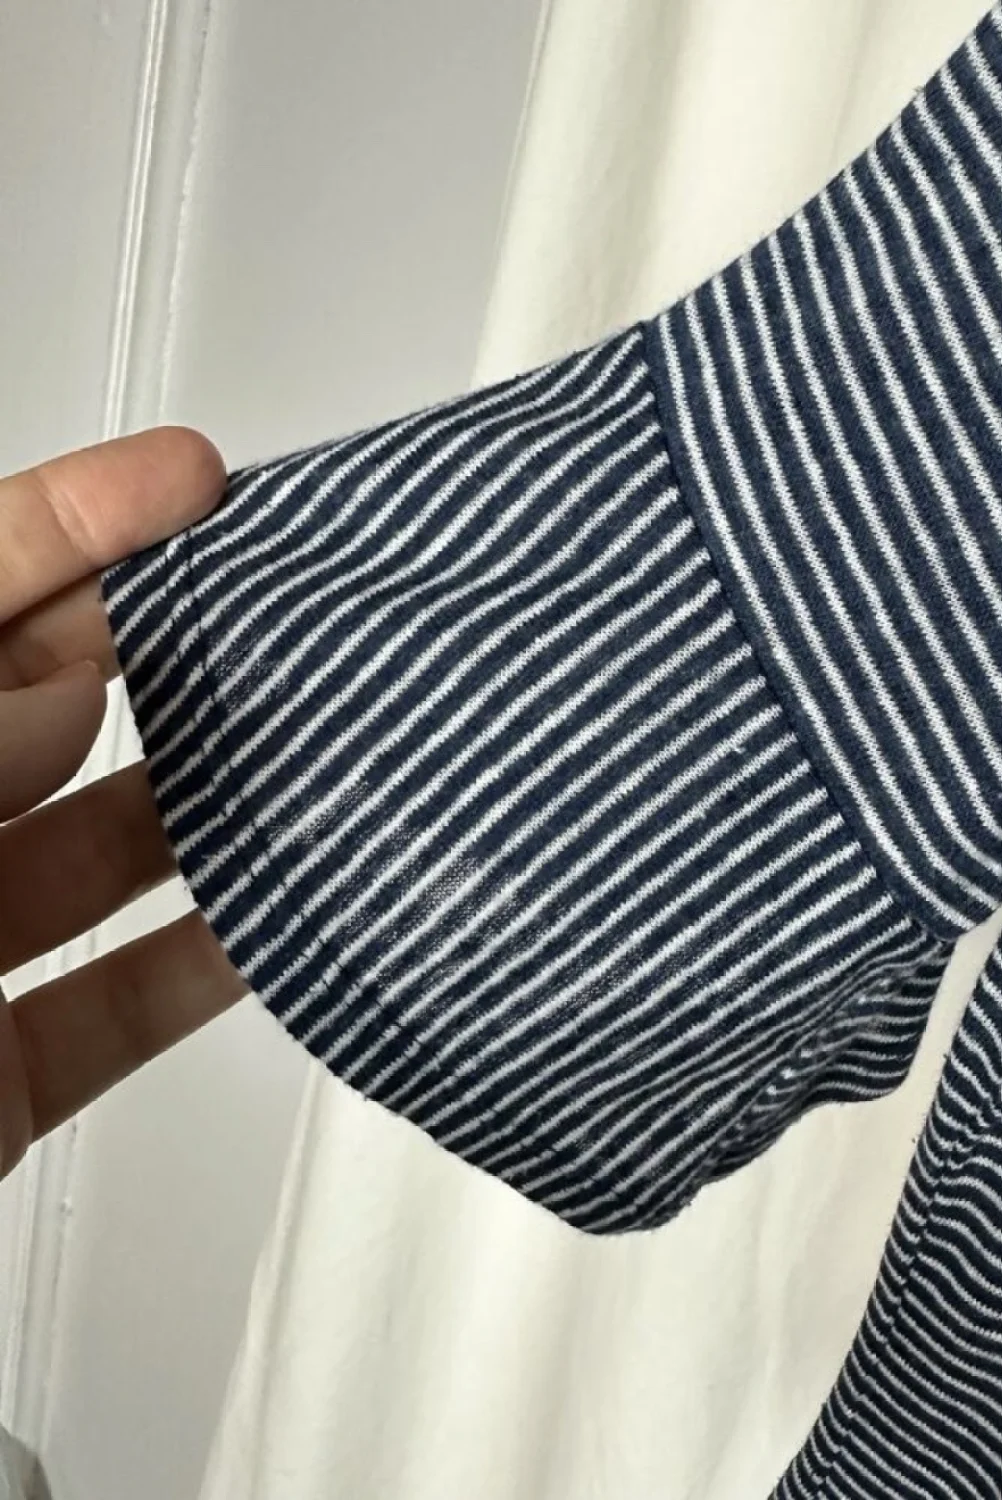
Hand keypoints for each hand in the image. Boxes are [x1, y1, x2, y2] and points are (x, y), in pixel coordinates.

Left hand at [0, 428, 248, 1180]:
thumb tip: (60, 689)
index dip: (72, 523)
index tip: (191, 480)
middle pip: (41, 712)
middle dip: (164, 660)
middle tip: (278, 627)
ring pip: (99, 858)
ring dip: (212, 813)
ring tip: (311, 760)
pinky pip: (122, 1007)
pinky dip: (209, 967)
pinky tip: (281, 923)